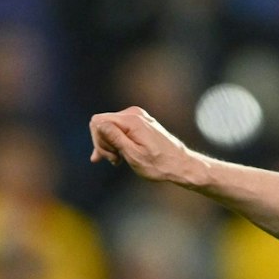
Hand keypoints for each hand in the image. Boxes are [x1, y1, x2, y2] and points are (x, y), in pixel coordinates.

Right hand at [88, 106, 207, 186]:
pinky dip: (117, 142)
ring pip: (110, 126)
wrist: (181, 164)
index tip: (110, 156)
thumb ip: (114, 138)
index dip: (98, 140)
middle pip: (102, 123)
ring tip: (118, 160)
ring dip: (110, 144)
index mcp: (131, 120)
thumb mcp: (133, 155)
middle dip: (104, 143)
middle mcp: (134, 113)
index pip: (97, 122)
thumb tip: (97, 124)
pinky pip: (120, 128)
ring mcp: (138, 117)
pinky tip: (116, 156)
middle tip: (115, 161)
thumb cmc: (159, 164)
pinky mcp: (140, 122)